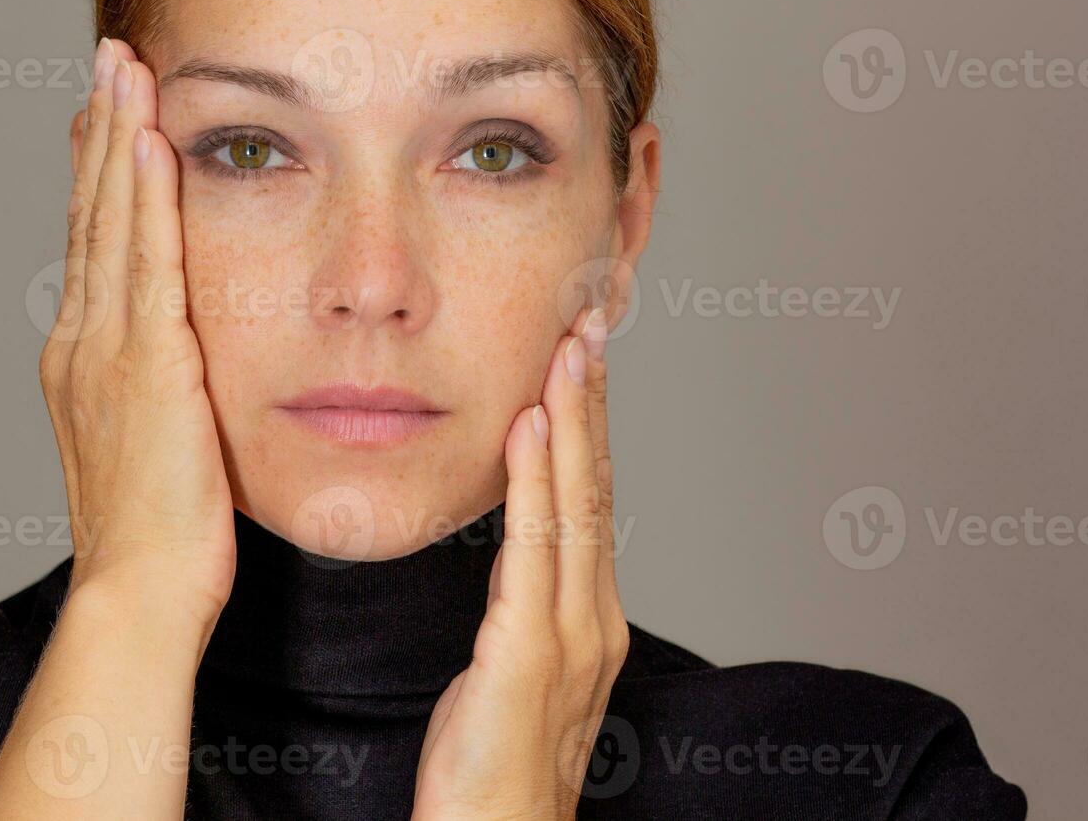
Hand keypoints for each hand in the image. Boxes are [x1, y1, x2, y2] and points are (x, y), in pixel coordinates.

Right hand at [39, 37, 234, 628]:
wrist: (139, 588)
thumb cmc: (156, 532)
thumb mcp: (149, 441)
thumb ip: (156, 385)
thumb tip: (180, 352)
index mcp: (82, 357)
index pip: (92, 243)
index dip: (97, 172)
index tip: (105, 114)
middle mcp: (82, 340)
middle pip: (92, 213)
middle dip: (100, 130)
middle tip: (109, 59)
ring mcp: (107, 348)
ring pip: (112, 221)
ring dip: (118, 137)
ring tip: (124, 67)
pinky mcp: (148, 362)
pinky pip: (148, 260)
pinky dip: (146, 196)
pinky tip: (151, 140)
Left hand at [412, 307, 628, 819]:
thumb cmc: (492, 769)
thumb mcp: (507, 672)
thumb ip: (519, 609)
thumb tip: (514, 557)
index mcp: (585, 617)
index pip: (589, 502)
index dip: (587, 425)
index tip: (577, 357)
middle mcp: (591, 618)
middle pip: (594, 488)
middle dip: (589, 400)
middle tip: (586, 319)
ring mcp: (568, 639)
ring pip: (574, 507)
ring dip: (570, 421)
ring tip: (566, 349)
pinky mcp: (528, 660)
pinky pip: (533, 555)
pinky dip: (533, 485)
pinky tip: (528, 430)